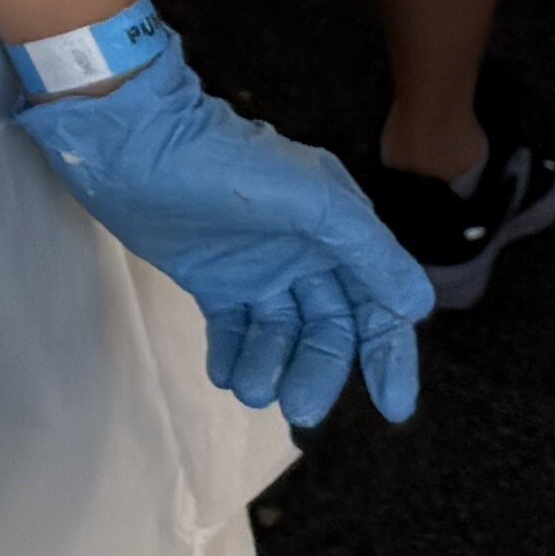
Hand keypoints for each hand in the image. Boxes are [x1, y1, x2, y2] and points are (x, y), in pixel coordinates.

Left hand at [11, 28, 430, 428]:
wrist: (137, 146)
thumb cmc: (230, 165)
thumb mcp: (315, 202)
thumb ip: (369, 252)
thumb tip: (417, 306)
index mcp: (340, 231)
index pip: (378, 306)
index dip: (390, 356)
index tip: (393, 407)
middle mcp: (306, 253)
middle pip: (329, 331)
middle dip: (317, 371)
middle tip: (299, 409)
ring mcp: (258, 268)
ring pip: (281, 335)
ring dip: (270, 367)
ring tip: (249, 388)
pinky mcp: (213, 278)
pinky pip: (235, 329)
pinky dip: (234, 355)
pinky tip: (225, 373)